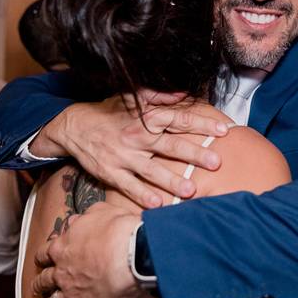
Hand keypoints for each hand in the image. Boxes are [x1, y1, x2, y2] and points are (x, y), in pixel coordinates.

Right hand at [31, 90, 227, 207]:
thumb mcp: (133, 98)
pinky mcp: (110, 172)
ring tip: (191, 190)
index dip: (202, 124)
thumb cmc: (108, 112)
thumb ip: (160, 96)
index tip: (223, 130)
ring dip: (171, 180)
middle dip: (194, 154)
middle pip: (170, 145)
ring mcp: (123, 156)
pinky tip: (159, 204)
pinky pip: (129, 186)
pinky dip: (143, 195)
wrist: (74, 126)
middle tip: (216, 162)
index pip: (178, 119)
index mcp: (145, 117)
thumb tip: (185, 94)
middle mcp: (136, 136)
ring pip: (151, 170)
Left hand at [33, 202, 141, 297]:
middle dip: (40, 284)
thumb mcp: (99, 211)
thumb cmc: (118, 230)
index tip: (42, 260)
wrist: (132, 253)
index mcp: (63, 247)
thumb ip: (84, 218)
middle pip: (45, 280)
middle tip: (38, 286)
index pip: (44, 254)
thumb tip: (77, 219)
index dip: (42, 257)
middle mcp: (63, 272)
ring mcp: (73, 293)